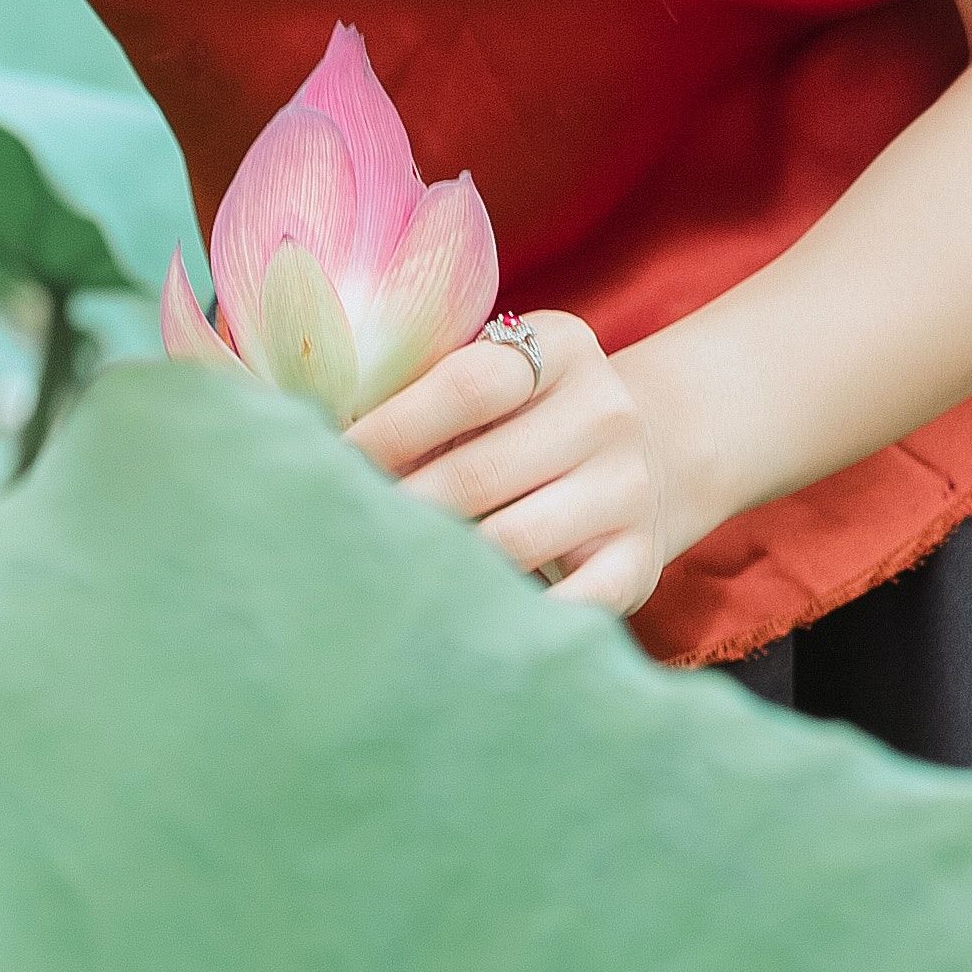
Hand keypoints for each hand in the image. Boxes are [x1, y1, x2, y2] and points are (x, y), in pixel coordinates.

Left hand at [344, 310, 679, 613]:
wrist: (651, 452)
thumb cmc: (529, 416)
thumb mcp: (499, 376)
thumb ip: (429, 392)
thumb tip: (320, 442)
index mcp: (562, 348)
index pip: (466, 384)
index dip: (391, 428)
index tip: (333, 461)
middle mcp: (606, 413)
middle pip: (482, 470)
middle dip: (403, 505)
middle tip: (344, 530)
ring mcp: (628, 488)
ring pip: (517, 539)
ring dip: (445, 562)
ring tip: (387, 573)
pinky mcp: (641, 558)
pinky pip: (577, 600)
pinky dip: (520, 617)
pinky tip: (464, 623)